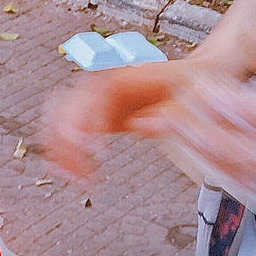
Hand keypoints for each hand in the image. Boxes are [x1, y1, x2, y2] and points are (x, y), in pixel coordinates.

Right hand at [41, 60, 188, 177]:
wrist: (197, 77)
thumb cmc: (198, 85)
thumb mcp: (194, 95)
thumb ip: (171, 110)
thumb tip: (143, 123)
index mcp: (127, 76)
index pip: (93, 93)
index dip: (87, 120)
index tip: (93, 150)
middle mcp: (105, 84)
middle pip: (66, 105)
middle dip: (66, 142)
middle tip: (82, 174)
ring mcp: (98, 99)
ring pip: (58, 118)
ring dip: (59, 150)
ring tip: (75, 178)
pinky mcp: (97, 115)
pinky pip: (66, 129)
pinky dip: (62, 152)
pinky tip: (70, 173)